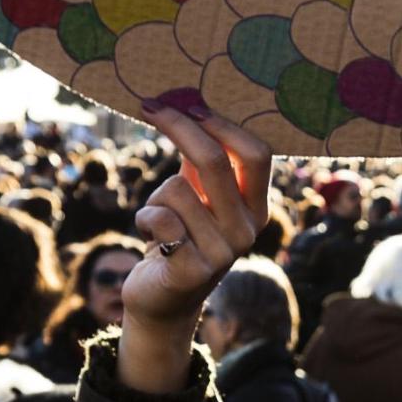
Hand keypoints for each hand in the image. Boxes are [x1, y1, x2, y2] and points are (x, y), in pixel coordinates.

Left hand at [116, 109, 270, 393]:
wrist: (163, 299)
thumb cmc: (180, 236)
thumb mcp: (198, 195)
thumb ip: (204, 159)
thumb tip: (191, 103)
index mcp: (256, 208)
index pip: (256, 154)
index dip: (221, 124)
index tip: (189, 103)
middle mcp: (247, 230)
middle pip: (214, 161)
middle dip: (178, 127)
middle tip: (151, 107)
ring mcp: (222, 253)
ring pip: (175, 189)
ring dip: (155, 197)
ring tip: (160, 220)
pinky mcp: (191, 271)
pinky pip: (159, 218)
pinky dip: (145, 219)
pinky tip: (152, 239)